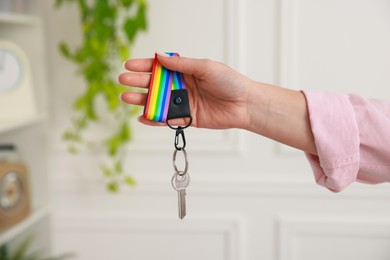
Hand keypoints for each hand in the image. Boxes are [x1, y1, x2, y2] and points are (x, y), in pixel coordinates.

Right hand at [118, 53, 252, 129]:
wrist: (244, 104)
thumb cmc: (229, 82)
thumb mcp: (205, 67)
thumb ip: (182, 65)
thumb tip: (160, 57)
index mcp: (186, 71)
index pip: (161, 67)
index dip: (144, 66)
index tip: (128, 65)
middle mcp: (182, 86)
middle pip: (155, 84)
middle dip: (138, 82)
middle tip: (123, 81)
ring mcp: (184, 102)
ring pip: (159, 102)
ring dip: (142, 100)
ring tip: (127, 98)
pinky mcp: (188, 118)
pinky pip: (168, 118)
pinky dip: (155, 119)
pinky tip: (143, 116)